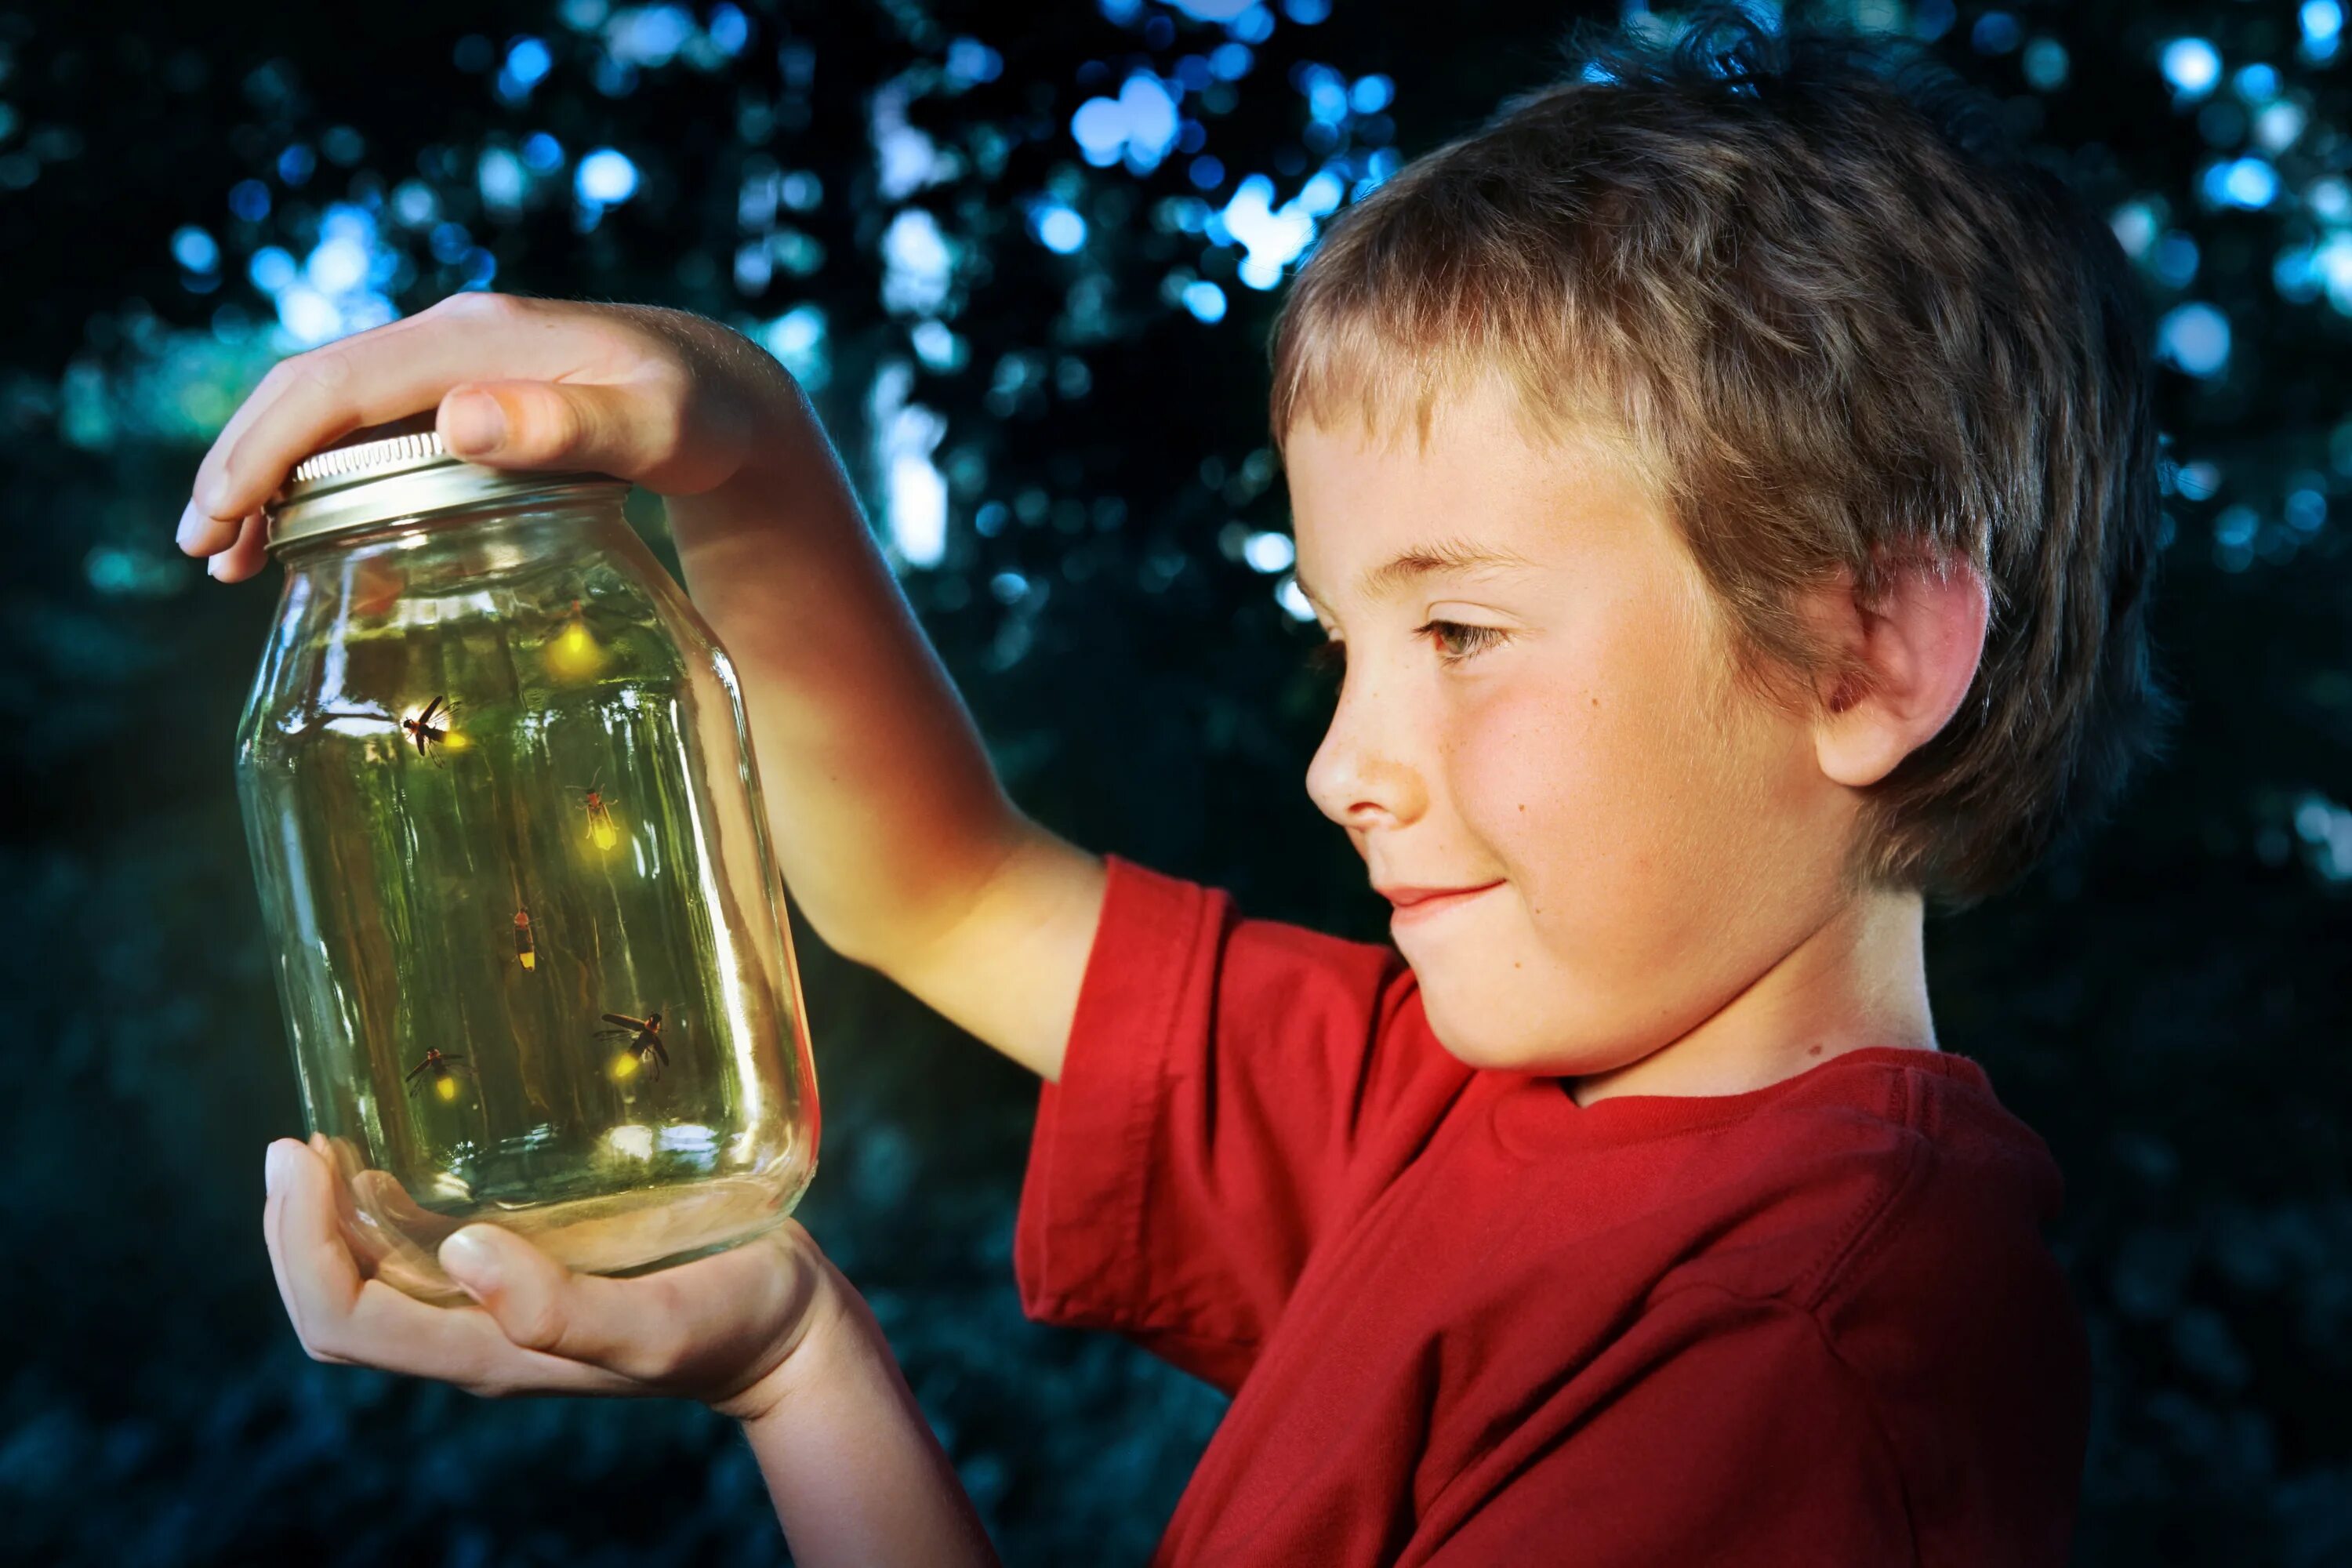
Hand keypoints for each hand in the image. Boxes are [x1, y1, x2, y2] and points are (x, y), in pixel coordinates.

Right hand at [177, 291, 801, 582]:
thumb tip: (462, 420)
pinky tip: (305, 542)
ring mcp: (454, 366)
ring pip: (332, 415)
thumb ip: (571, 427)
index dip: (270, 447)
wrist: (728, 396)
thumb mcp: (655, 427)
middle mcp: (452, 339)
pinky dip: (322, 480)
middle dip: (245, 464)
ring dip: (273, 476)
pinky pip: (370, 432)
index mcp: (475, 338)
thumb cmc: (700, 415)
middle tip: (204, 550)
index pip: (338, 384)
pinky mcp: (464, 396)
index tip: (223, 513)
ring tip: (232, 560)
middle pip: (313, 393)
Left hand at [261, 1135, 846, 1421]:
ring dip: (329, 1222)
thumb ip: (562, 1308)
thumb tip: (459, 1250)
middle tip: (296, 1141)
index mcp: (491, 1353)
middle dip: (296, 1231)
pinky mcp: (533, 1274)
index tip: (305, 1156)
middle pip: (341, 1304)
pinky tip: (395, 1161)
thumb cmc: (735, 1321)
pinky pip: (424, 1256)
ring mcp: (501, 1310)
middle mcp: (479, 1335)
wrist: (790, 1333)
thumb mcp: (659, 1325)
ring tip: (325, 1144)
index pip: (348, 1319)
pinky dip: (384, 1212)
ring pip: (373, 1281)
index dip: (303, 1247)